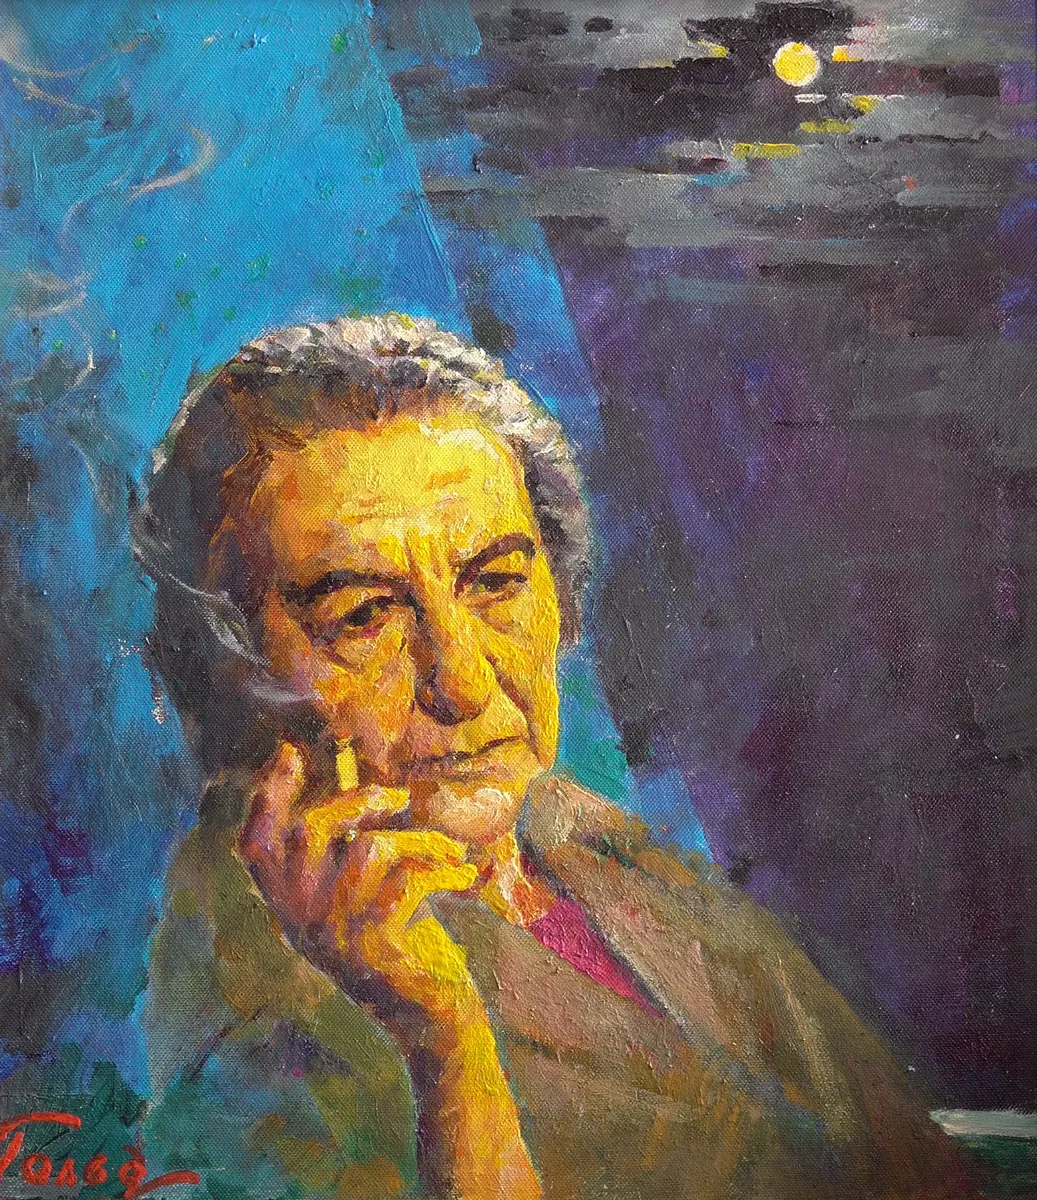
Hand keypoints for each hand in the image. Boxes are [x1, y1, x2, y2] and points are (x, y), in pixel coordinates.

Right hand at [237, 739, 481, 1031]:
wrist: (428, 1015)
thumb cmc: (398, 937)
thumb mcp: (357, 894)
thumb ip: (341, 847)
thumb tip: (344, 771)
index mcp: (288, 905)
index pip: (256, 845)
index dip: (267, 797)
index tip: (289, 752)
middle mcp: (301, 920)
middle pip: (310, 830)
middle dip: (358, 799)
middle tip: (399, 798)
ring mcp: (336, 935)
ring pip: (371, 849)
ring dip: (420, 839)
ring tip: (449, 850)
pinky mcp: (376, 947)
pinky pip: (409, 880)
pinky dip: (443, 869)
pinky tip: (464, 875)